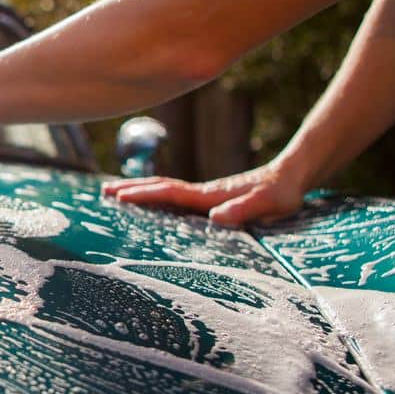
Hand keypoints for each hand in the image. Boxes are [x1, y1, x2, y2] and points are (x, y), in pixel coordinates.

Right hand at [100, 161, 310, 226]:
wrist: (291, 176)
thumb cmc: (283, 193)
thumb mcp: (270, 203)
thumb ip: (245, 208)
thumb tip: (216, 217)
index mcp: (209, 196)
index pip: (169, 193)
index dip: (143, 194)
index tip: (118, 196)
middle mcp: (201, 193)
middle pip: (159, 187)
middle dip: (131, 189)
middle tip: (103, 192)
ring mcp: (203, 195)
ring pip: (164, 190)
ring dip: (139, 190)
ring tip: (115, 193)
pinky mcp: (208, 199)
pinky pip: (174, 197)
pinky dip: (155, 196)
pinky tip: (151, 203)